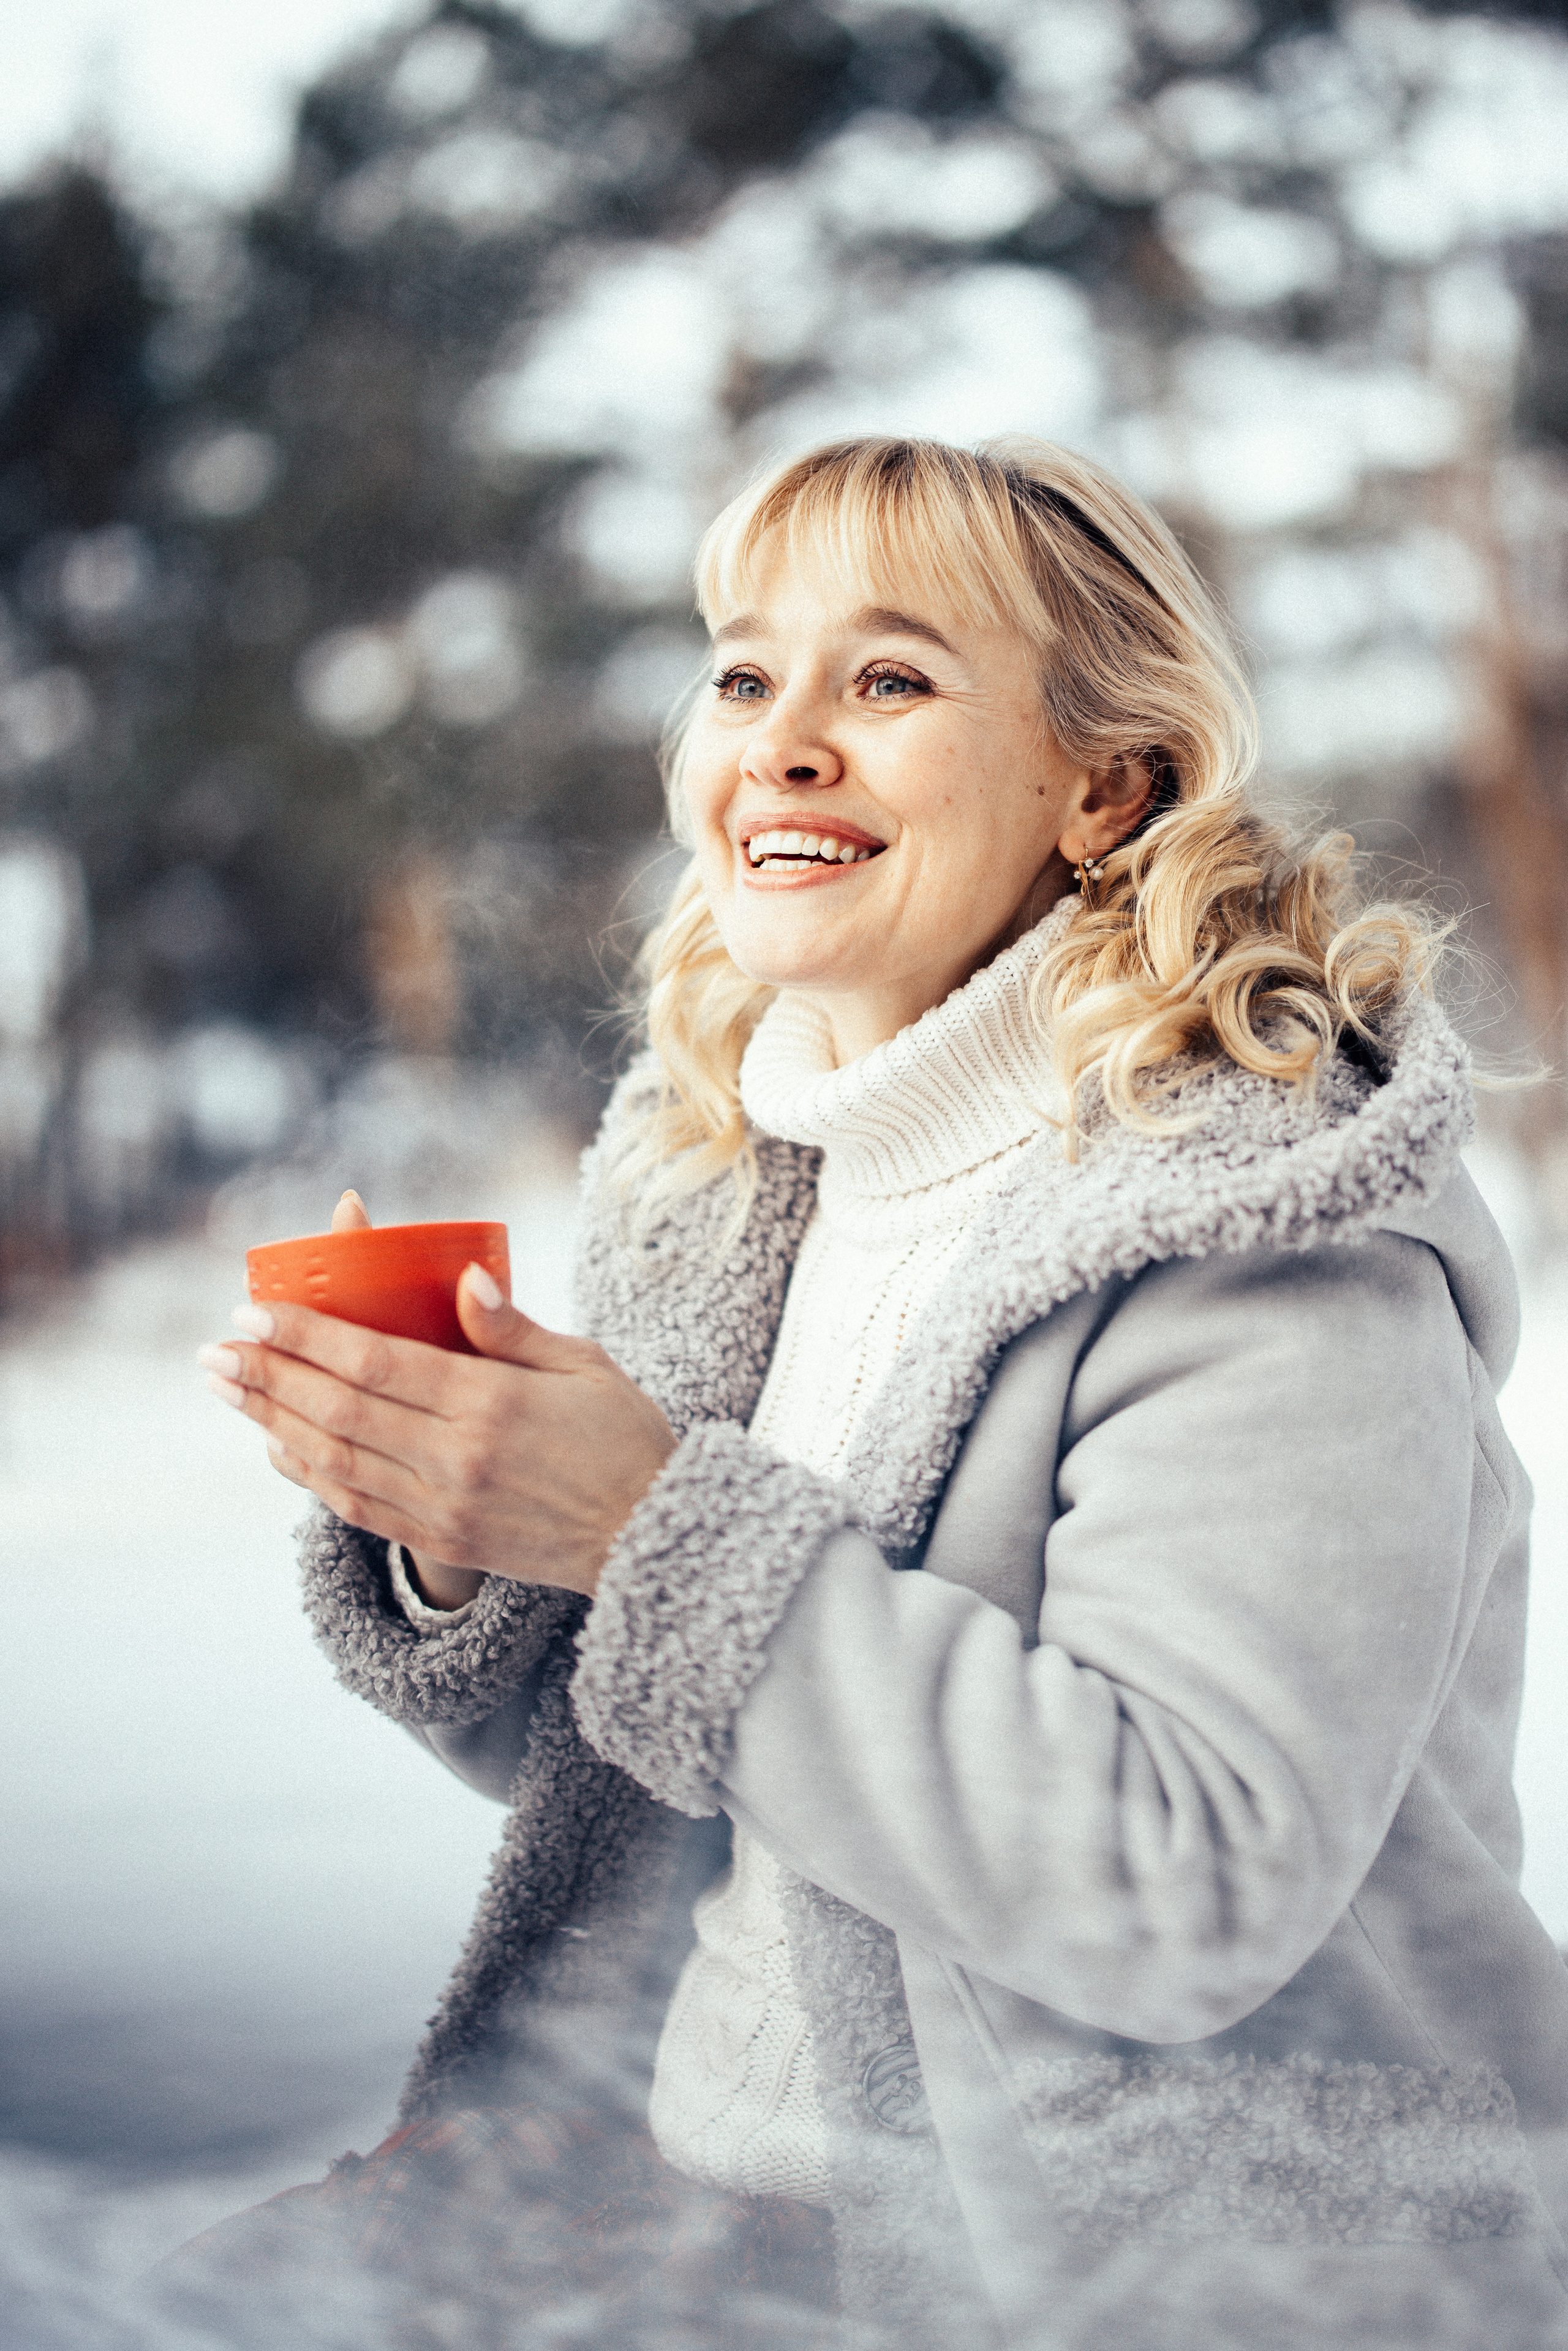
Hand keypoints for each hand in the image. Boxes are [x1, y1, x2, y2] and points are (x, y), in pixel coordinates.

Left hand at [199, 1192, 675, 1600]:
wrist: (652, 1541)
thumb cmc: (626, 1440)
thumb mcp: (586, 1366)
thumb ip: (515, 1328)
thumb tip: (462, 1280)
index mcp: (490, 1405)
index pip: (374, 1362)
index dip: (305, 1337)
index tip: (252, 1313)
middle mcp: (455, 1458)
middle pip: (338, 1409)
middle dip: (268, 1375)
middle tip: (214, 1349)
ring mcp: (444, 1505)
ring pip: (334, 1459)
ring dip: (270, 1421)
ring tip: (225, 1388)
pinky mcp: (444, 1538)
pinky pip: (356, 1506)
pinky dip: (307, 1475)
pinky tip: (275, 1446)